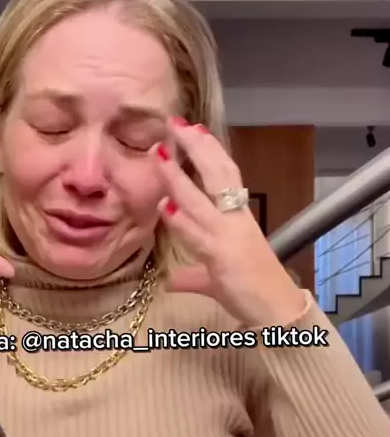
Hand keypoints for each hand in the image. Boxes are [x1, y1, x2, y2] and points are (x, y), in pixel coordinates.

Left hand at [154, 117, 306, 327]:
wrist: (276, 313)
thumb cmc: (253, 293)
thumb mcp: (218, 281)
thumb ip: (194, 276)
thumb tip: (173, 280)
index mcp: (239, 219)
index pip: (226, 175)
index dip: (210, 151)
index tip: (193, 129)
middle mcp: (236, 221)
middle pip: (218, 175)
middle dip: (197, 148)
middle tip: (176, 124)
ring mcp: (229, 237)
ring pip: (201, 200)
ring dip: (178, 177)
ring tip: (159, 154)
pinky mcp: (223, 257)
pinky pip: (198, 234)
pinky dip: (181, 221)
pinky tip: (165, 207)